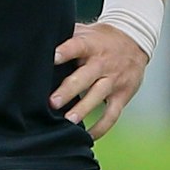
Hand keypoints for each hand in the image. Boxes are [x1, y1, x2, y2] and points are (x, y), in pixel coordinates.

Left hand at [51, 22, 148, 138]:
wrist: (135, 40)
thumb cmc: (99, 38)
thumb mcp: (85, 32)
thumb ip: (64, 38)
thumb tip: (33, 43)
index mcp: (91, 45)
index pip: (77, 46)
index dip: (65, 52)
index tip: (52, 57)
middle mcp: (102, 63)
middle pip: (85, 77)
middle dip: (69, 90)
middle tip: (52, 102)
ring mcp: (114, 80)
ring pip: (98, 95)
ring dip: (83, 109)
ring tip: (68, 122)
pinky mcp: (122, 95)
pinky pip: (112, 114)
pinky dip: (101, 127)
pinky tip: (86, 137)